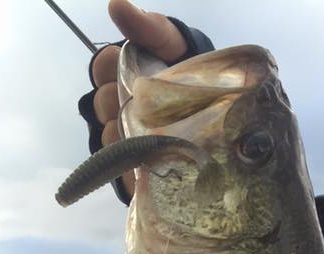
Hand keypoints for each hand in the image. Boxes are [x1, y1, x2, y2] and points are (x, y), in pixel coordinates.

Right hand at [92, 0, 186, 197]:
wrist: (221, 114)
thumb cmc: (190, 74)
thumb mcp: (172, 44)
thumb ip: (147, 26)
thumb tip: (115, 5)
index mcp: (122, 72)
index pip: (101, 65)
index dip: (111, 65)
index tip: (128, 64)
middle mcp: (117, 104)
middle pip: (101, 101)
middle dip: (121, 98)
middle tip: (146, 99)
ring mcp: (123, 135)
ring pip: (109, 133)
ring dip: (128, 130)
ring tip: (153, 130)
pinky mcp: (133, 167)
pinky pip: (120, 164)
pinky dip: (134, 159)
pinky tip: (152, 155)